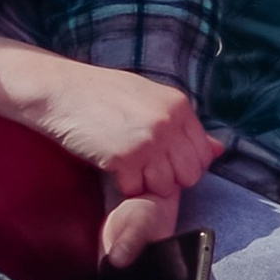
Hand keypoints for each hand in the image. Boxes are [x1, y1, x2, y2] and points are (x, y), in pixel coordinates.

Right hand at [0, 48, 219, 201]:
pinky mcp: (123, 158)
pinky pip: (135, 189)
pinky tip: (112, 168)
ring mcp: (148, 141)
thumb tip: (218, 149)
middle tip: (146, 169)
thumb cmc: (103, 94)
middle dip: (170, 178)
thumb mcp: (150, 100)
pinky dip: (123, 186)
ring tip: (128, 167)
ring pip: (165, 187)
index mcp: (179, 106)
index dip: (185, 165)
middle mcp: (169, 123)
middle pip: (189, 175)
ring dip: (146, 184)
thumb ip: (184, 125)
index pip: (203, 154)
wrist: (61, 90)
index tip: (166, 163)